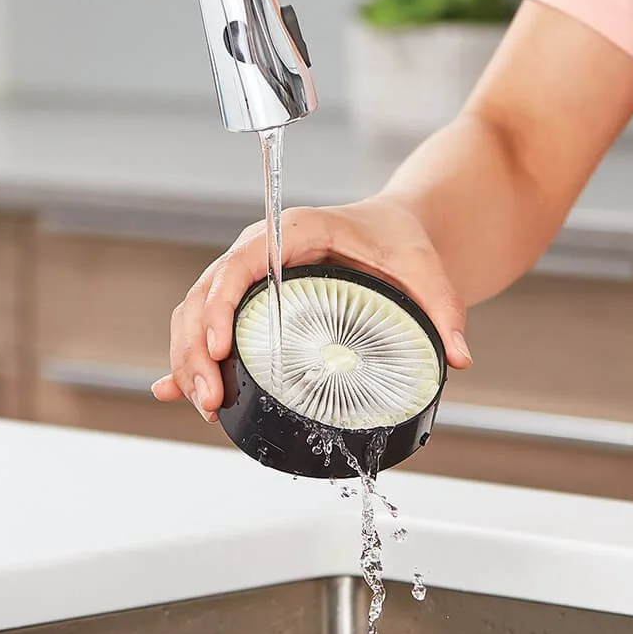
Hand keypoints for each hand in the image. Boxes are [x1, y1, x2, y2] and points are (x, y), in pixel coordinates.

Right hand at [155, 199, 471, 420]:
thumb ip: (443, 309)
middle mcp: (262, 249)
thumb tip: (460, 358)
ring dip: (188, 357)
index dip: (222, 303)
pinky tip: (173, 390)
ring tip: (204, 405)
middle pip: (207, 293)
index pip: (244, 261)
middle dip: (197, 347)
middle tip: (210, 399)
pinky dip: (191, 356)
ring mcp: (251, 275)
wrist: (394, 228)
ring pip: (197, 311)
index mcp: (296, 231)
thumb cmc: (401, 240)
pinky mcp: (250, 300)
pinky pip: (207, 323)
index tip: (218, 346)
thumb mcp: (426, 269)